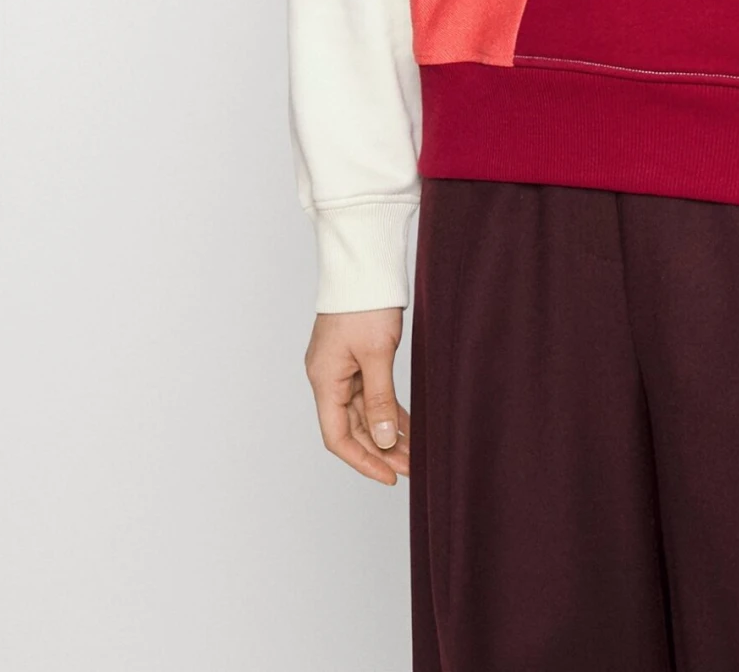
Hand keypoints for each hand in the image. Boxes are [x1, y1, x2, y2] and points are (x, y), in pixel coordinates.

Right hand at [304, 308, 408, 484]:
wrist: (365, 262)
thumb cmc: (365, 302)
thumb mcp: (377, 354)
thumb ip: (379, 399)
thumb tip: (381, 440)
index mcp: (324, 380)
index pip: (338, 436)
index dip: (363, 461)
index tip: (390, 476)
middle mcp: (328, 378)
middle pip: (352, 427)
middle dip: (380, 450)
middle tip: (411, 467)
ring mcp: (341, 368)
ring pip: (363, 412)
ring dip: (385, 433)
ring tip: (413, 453)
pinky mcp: (355, 358)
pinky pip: (370, 394)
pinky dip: (387, 411)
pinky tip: (406, 426)